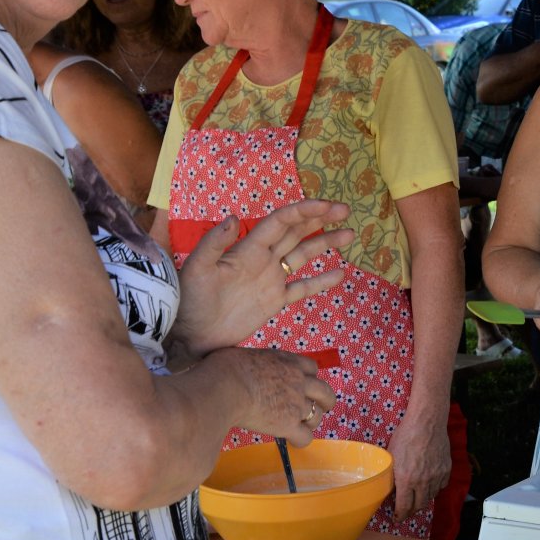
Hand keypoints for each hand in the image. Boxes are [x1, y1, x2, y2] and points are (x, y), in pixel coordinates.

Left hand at [173, 199, 354, 356]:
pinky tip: (339, 274)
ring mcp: (270, 280)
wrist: (189, 334)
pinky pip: (302, 288)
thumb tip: (233, 217)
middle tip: (345, 210)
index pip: (280, 223)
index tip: (326, 205)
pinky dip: (320, 281)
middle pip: (296, 233)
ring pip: (303, 256)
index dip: (303, 211)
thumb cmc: (189, 299)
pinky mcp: (273, 301)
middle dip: (320, 219)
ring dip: (325, 244)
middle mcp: (263, 259)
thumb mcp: (197, 268)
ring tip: (350, 234)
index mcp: (247, 248)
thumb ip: (214, 243)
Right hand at [214, 347, 337, 443]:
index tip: (302, 385)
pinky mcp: (288, 424)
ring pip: (317, 416)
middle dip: (325, 401)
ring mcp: (296, 403)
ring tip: (299, 427)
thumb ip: (255, 363)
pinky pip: (305, 437)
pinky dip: (300, 440)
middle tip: (320, 407)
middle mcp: (298, 381)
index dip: (309, 378)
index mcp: (288, 361)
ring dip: (310, 422)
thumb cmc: (224, 368)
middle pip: (325, 392)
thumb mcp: (245, 355)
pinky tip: (291, 440)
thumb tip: (239, 367)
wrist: (224, 388)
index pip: (312, 367)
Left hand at [385, 399, 451, 517]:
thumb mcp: (392, 457)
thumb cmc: (405, 436)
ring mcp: (437, 476)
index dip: (400, 515)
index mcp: (406, 479)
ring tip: (417, 497)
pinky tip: (429, 484)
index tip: (397, 518)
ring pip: (431, 497)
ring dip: (423, 499)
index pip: (404, 507)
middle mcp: (423, 481)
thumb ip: (392, 476)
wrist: (427, 422)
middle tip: (406, 510)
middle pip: (419, 506)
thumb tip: (391, 489)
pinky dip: (435, 488)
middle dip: (411, 511)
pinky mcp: (446, 469)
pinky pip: (441, 486)